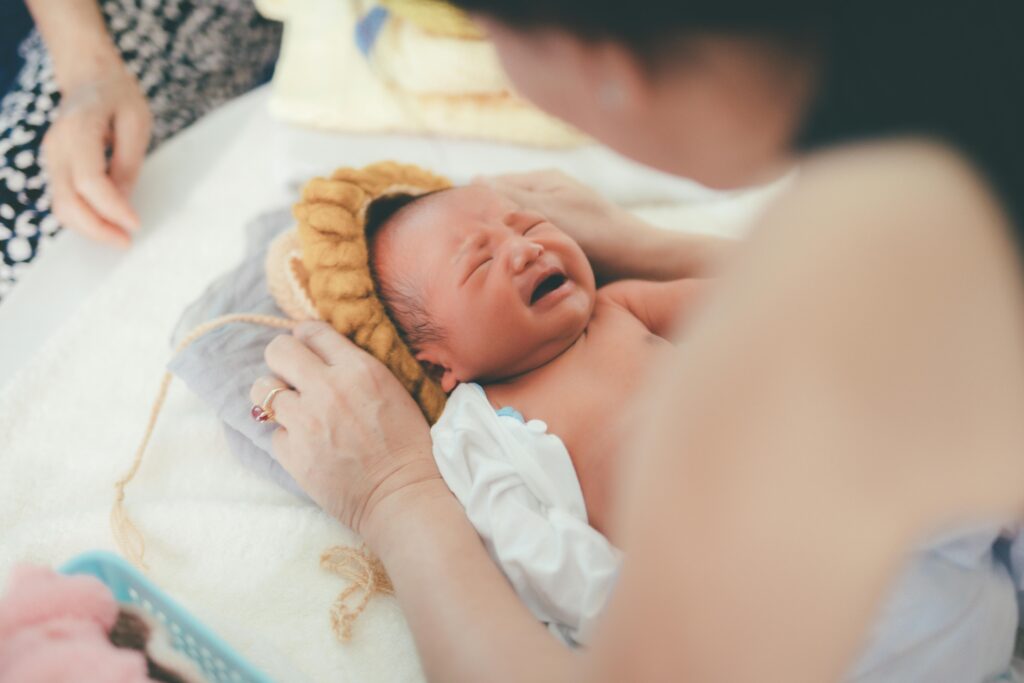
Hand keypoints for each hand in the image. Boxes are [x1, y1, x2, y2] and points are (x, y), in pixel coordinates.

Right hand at [42, 65, 150, 246]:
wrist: (87, 76)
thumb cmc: (116, 94)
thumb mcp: (137, 121)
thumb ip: (128, 161)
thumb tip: (123, 200)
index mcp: (78, 129)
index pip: (89, 181)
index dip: (112, 208)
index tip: (135, 224)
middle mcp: (57, 146)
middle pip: (68, 201)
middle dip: (97, 229)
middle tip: (127, 241)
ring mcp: (51, 158)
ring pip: (61, 206)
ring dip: (90, 228)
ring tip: (120, 235)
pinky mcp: (55, 168)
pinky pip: (64, 200)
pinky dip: (84, 217)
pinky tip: (107, 222)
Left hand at [250, 321, 441, 534]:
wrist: (403, 494)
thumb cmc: (409, 445)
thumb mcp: (392, 391)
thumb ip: (357, 369)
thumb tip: (326, 358)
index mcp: (358, 369)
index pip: (313, 331)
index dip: (306, 338)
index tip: (307, 350)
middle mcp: (327, 388)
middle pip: (278, 350)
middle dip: (282, 360)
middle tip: (292, 376)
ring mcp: (306, 421)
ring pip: (262, 389)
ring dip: (274, 398)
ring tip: (292, 411)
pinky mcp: (292, 453)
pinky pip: (274, 433)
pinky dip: (287, 438)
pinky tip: (307, 446)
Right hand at [478, 169, 736, 280]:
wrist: (641, 267)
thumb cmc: (600, 235)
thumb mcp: (551, 213)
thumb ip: (513, 198)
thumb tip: (474, 180)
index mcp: (543, 182)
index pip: (493, 186)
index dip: (474, 206)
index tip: (457, 229)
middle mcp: (546, 200)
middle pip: (503, 211)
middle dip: (487, 228)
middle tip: (469, 252)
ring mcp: (553, 225)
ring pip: (514, 234)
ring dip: (504, 248)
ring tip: (485, 266)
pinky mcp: (560, 249)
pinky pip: (529, 252)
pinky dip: (519, 261)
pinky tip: (510, 276)